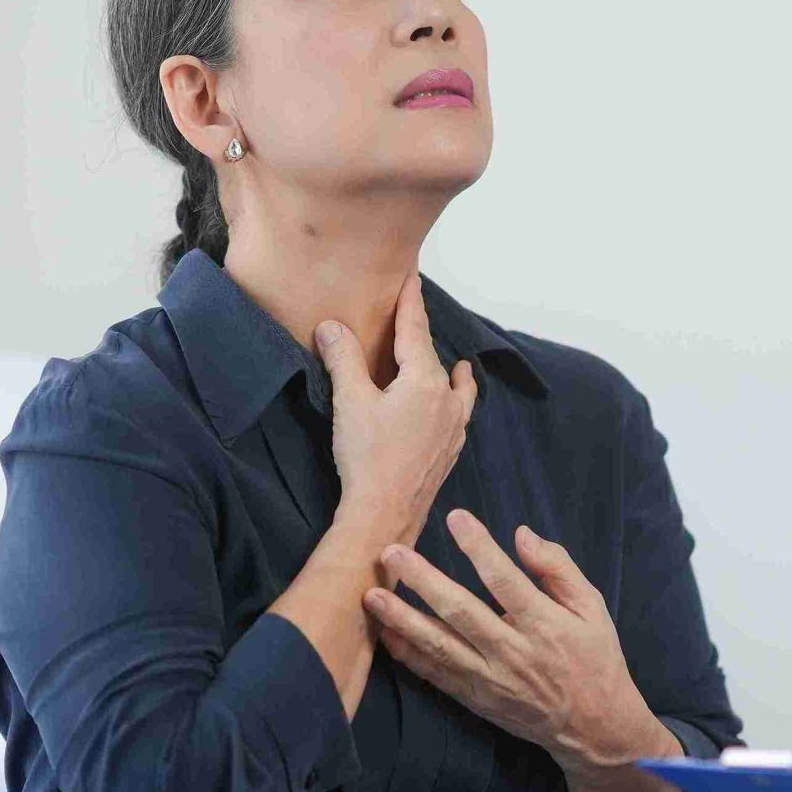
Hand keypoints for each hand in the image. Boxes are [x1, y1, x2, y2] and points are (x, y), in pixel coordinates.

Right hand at [317, 275, 477, 549]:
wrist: (384, 514)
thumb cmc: (367, 459)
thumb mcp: (349, 401)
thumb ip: (343, 358)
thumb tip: (332, 326)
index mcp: (425, 382)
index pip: (415, 329)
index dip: (410, 301)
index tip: (412, 276)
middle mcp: (447, 401)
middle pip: (434, 356)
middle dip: (423, 333)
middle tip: (418, 313)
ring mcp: (453, 429)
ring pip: (458, 390)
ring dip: (454, 373)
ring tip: (459, 366)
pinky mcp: (449, 452)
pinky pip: (460, 417)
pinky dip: (457, 404)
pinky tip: (454, 411)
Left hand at [364, 509, 667, 770]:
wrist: (593, 726)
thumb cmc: (594, 658)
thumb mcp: (592, 608)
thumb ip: (558, 568)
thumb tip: (521, 534)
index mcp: (545, 625)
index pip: (505, 579)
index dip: (478, 546)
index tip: (455, 517)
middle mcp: (513, 652)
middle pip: (460, 611)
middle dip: (423, 580)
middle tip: (392, 553)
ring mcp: (490, 679)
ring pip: (439, 646)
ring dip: (403, 619)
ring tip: (372, 595)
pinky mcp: (475, 699)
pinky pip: (435, 675)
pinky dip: (408, 656)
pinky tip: (385, 634)